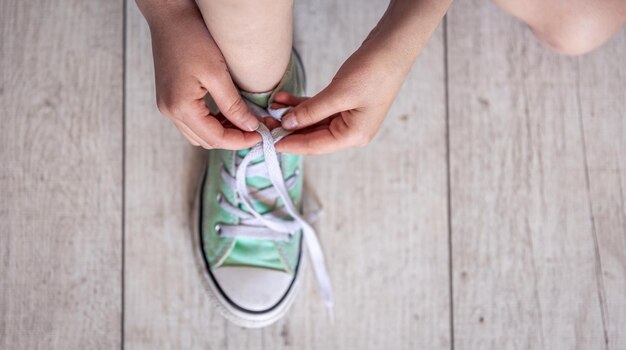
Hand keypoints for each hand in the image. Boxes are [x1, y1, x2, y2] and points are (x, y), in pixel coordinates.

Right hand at [144, 2, 260, 148]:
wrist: (170, 18)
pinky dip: (211, 123)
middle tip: (257, 129)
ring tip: (245, 122)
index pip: (215, 138)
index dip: (240, 140)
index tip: (261, 136)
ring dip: (222, 132)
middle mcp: (170, 111)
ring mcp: (168, 106)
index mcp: (180, 107)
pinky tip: (228, 114)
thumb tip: (250, 127)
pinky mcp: (170, 99)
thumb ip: (233, 105)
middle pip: (206, 140)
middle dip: (233, 138)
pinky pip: (193, 122)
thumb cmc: (192, 39)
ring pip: (199, 134)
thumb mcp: (217, 73)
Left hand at [274, 39, 410, 154]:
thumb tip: (286, 124)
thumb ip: (311, 111)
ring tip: (270, 109)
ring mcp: (348, 118)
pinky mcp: (345, 104)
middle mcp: (351, 132)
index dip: (291, 144)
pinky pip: (318, 109)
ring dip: (292, 116)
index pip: (315, 145)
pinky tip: (283, 99)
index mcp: (354, 136)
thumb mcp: (338, 94)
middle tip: (264, 124)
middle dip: (288, 129)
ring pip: (313, 122)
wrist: (392, 48)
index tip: (269, 142)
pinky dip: (302, 105)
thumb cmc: (373, 73)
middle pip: (313, 136)